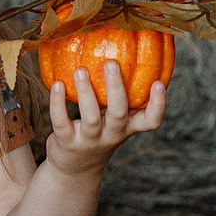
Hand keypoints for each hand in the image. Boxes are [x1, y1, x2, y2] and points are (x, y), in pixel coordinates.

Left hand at [43, 61, 166, 174]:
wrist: (75, 168)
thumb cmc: (98, 132)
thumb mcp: (113, 118)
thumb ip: (120, 94)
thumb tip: (125, 46)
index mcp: (128, 126)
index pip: (151, 121)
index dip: (158, 105)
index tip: (158, 82)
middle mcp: (112, 135)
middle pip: (119, 114)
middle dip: (116, 88)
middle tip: (112, 63)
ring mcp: (89, 140)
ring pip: (91, 117)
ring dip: (86, 92)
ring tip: (80, 70)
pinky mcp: (67, 143)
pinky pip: (62, 122)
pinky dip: (58, 102)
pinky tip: (57, 83)